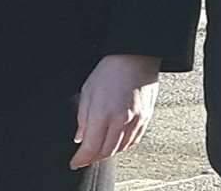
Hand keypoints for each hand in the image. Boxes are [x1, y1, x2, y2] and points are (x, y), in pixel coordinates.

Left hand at [70, 54, 160, 169]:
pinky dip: (123, 147)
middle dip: (93, 158)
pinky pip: (133, 141)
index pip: (90, 147)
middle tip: (85, 158)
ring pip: (120, 149)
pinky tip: (116, 144)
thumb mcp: (87, 91)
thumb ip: (83, 118)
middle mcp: (120, 120)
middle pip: (106, 152)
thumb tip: (80, 138)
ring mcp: (135, 121)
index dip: (81, 159)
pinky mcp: (145, 119)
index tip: (75, 162)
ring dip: (107, 153)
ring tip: (98, 151)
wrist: (135, 58)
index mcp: (102, 113)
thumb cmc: (110, 70)